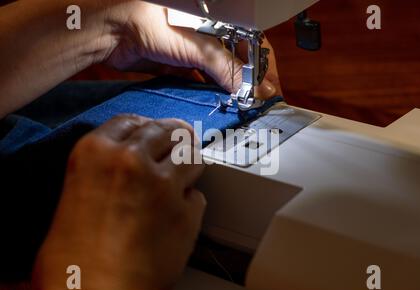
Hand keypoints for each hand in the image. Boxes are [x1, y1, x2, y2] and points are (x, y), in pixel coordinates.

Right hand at [32, 115, 205, 289]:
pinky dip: (191, 202)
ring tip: (184, 175)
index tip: (153, 131)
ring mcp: (164, 184)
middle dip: (174, 138)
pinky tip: (179, 214)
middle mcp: (132, 161)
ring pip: (191, 155)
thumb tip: (121, 167)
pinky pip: (198, 195)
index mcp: (95, 153)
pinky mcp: (187, 212)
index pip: (132, 121)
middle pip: (168, 131)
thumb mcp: (72, 197)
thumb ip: (100, 172)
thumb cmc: (73, 263)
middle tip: (179, 144)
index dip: (146, 127)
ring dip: (189, 164)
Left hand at [105, 2, 281, 98]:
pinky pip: (200, 80)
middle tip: (254, 99)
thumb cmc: (152, 22)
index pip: (250, 41)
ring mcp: (192, 49)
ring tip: (239, 103)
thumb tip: (246, 86)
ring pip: (218, 71)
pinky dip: (208, 91)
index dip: (261, 64)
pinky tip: (216, 100)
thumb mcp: (196, 45)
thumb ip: (223, 66)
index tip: (267, 86)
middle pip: (236, 58)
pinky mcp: (178, 64)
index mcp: (218, 19)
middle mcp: (207, 33)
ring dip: (228, 87)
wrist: (115, 32)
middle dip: (246, 79)